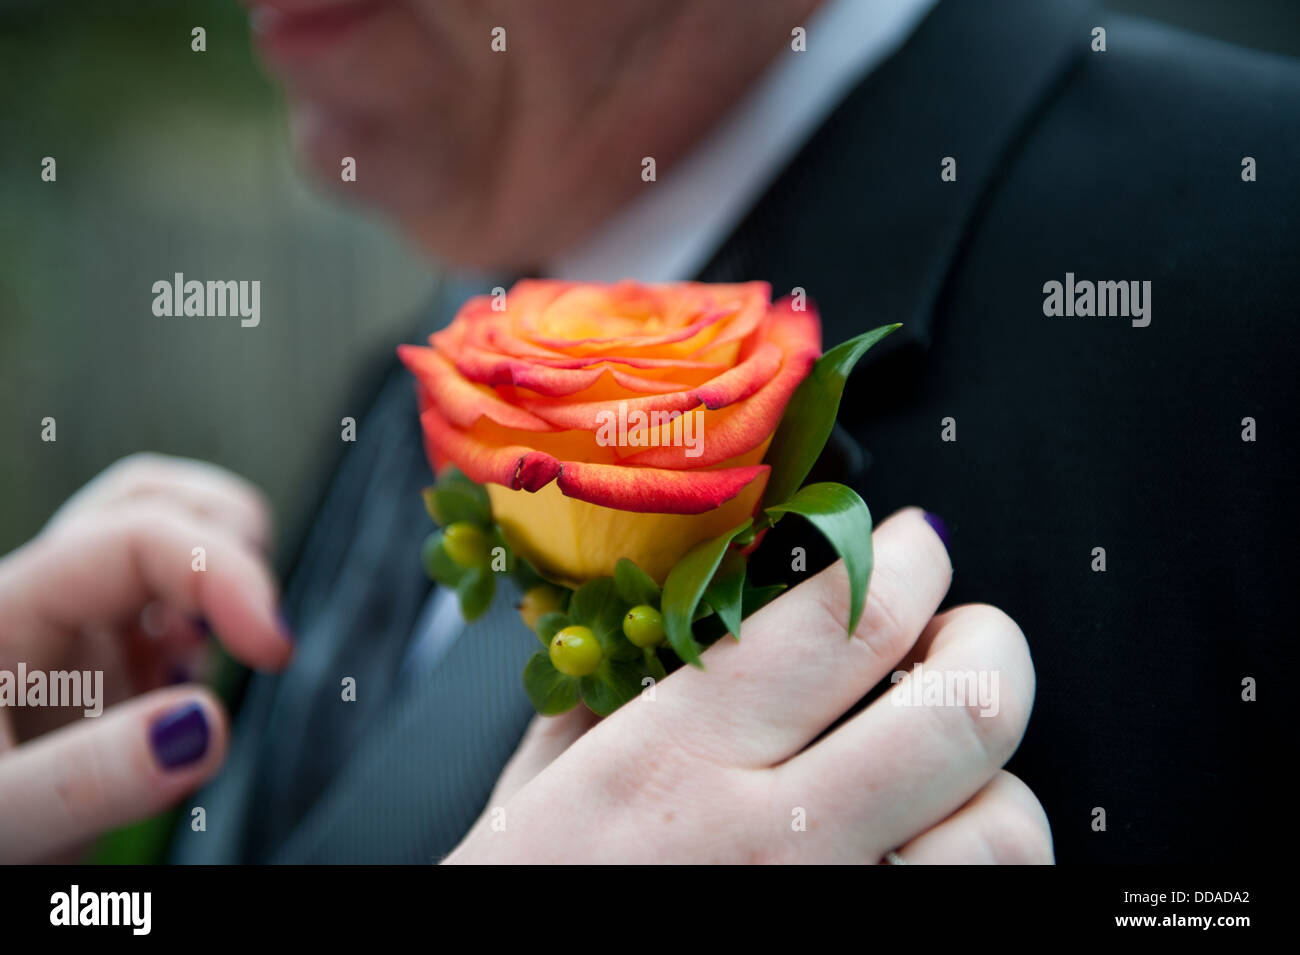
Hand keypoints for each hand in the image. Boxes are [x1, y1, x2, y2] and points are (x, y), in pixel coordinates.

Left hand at [0, 453, 292, 861]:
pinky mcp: (104, 669)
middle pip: (153, 501)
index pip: (135, 537)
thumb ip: (88, 777)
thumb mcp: (2, 816)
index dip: (222, 572)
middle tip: (264, 630)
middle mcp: (43, 602)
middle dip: (230, 542)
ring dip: (226, 567)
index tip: (277, 649)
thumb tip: (203, 726)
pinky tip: (194, 682)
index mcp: (5, 610)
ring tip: (237, 642)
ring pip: (167, 532)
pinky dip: (213, 622)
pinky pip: (171, 605)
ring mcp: (75, 631)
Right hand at [447, 507, 1051, 863]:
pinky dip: (972, 863)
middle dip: (990, 641)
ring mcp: (827, 914)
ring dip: (991, 778)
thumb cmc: (520, 899)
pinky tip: (927, 850)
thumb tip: (690, 612)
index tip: (911, 544)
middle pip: (965, 709)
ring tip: (946, 769)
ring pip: (1004, 829)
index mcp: (674, 759)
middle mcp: (768, 840)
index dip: (908, 555)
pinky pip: (982, 905)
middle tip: (960, 633)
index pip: (849, 615)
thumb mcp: (538, 785)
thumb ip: (615, 690)